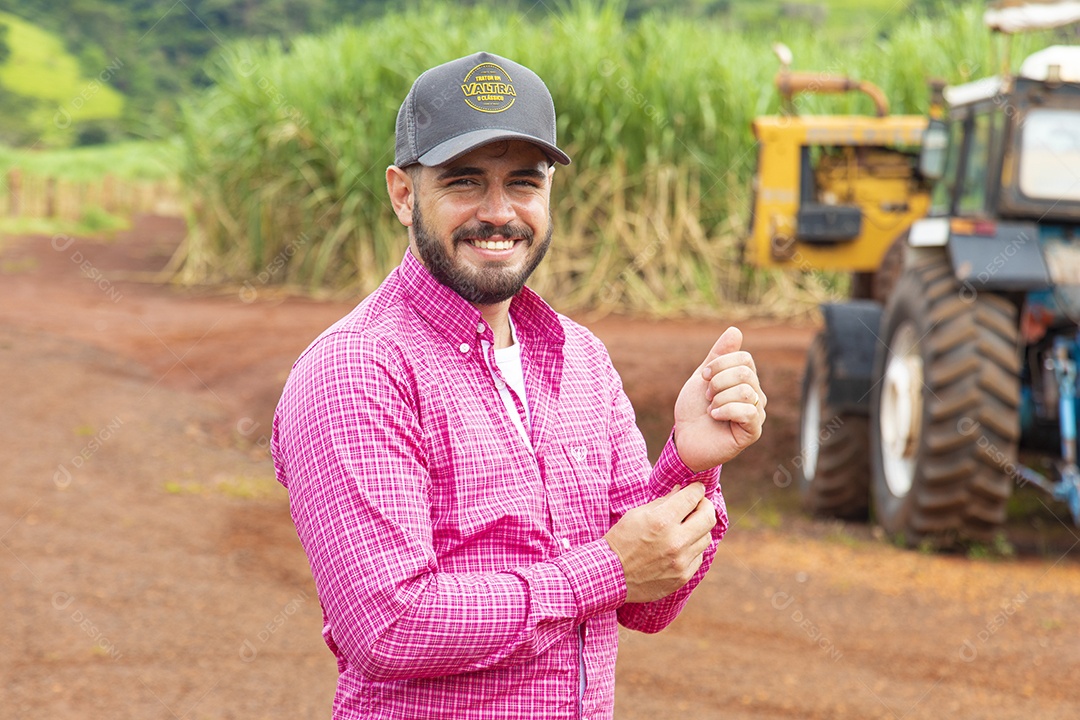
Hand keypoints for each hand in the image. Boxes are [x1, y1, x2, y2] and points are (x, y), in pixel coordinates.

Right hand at [604, 483, 715, 603]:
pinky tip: (681, 545)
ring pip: (706, 537)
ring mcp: (681, 561)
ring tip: (686, 526)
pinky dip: (693, 547)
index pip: (692, 497)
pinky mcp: (683, 576)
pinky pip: (699, 556)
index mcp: (661, 521)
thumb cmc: (621, 540)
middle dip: (705, 506)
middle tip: (698, 504)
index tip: (696, 488)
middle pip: (708, 517)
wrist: (611, 575)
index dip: (697, 489)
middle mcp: (675, 541)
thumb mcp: (637, 514)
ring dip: (699, 528)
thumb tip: (681, 490)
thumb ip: (663, 501)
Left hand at [673, 327, 765, 471]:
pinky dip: (725, 410)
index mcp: (745, 379)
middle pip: (745, 373)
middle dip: (718, 381)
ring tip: (711, 408)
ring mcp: (756, 413)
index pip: (744, 357)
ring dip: (719, 398)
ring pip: (746, 391)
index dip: (719, 364)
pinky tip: (714, 416)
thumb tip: (735, 330)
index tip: (704, 377)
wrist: (684, 439)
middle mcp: (755, 394)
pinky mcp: (753, 431)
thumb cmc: (694, 409)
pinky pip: (748, 412)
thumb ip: (718, 355)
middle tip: (707, 396)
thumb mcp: (702, 377)